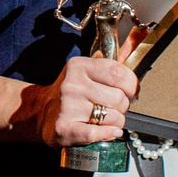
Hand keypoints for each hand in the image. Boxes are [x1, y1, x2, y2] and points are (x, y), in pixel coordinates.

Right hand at [25, 56, 139, 147]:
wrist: (39, 112)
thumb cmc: (70, 93)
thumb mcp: (85, 71)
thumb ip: (109, 64)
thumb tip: (138, 42)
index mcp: (79, 66)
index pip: (119, 73)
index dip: (132, 86)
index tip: (131, 92)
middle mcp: (72, 85)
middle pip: (119, 98)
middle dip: (123, 107)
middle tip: (113, 108)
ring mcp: (67, 107)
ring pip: (113, 117)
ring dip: (116, 122)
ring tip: (105, 120)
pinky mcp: (64, 128)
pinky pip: (97, 133)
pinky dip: (107, 134)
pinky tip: (108, 132)